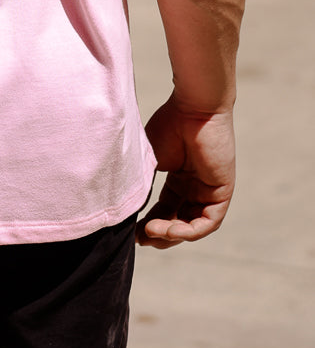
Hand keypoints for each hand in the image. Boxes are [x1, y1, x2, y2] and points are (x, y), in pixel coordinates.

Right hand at [137, 95, 235, 247]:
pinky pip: (208, 222)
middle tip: (139, 239)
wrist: (193, 108)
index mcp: (178, 178)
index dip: (148, 224)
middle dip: (158, 235)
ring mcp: (210, 190)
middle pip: (178, 221)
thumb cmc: (169, 126)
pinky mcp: (223, 192)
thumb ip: (141, 185)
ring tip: (150, 233)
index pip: (164, 210)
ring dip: (171, 235)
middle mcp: (195, 187)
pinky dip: (188, 230)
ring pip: (193, 226)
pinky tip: (168, 229)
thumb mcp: (149, 162)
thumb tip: (124, 213)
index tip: (130, 232)